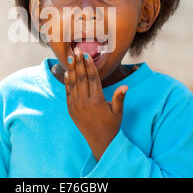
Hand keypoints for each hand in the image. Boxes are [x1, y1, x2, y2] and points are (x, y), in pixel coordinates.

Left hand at [64, 46, 127, 160]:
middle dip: (79, 63)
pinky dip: (67, 82)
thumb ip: (119, 98)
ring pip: (73, 83)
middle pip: (81, 78)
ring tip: (70, 57)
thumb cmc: (111, 125)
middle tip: (76, 50)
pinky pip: (68, 92)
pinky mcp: (71, 109)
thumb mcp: (118, 112)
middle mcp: (85, 102)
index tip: (87, 55)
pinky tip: (67, 72)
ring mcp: (76, 105)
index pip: (93, 79)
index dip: (90, 65)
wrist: (99, 142)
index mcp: (97, 101)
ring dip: (72, 69)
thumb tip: (125, 86)